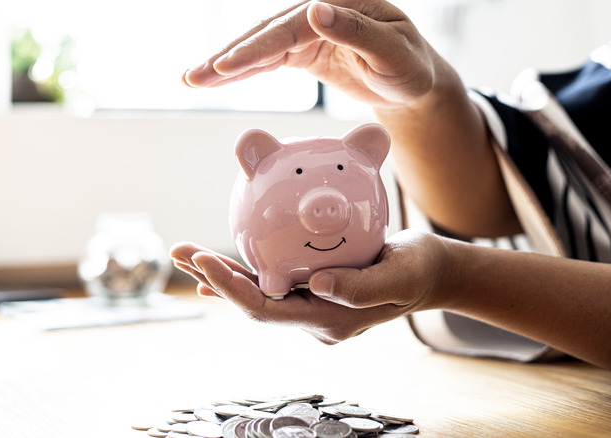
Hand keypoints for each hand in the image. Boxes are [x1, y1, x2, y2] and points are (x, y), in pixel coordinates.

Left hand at [169, 230, 457, 343]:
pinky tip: (214, 271)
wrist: (431, 275)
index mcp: (329, 321)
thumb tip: (317, 285)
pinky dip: (241, 276)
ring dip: (220, 274)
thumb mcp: (401, 274)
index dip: (231, 289)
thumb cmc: (420, 270)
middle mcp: (313, 319)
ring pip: (257, 292)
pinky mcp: (312, 291)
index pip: (267, 310)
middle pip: (252, 302)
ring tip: (185, 253)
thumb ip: (362, 286)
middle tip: (179, 250)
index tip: (203, 261)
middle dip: (213, 278)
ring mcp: (311, 307)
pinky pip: (270, 286)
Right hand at [182, 0, 439, 108]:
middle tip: (194, 76)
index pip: (290, 27)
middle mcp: (319, 11)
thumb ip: (356, 32)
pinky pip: (268, 61)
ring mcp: (308, 30)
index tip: (226, 66)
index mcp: (341, 3)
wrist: (413, 81)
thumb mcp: (394, 53)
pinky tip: (216, 80)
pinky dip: (243, 71)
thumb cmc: (410, 67)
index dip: (255, 48)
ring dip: (226, 64)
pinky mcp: (303, 49)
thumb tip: (316, 10)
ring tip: (191, 79)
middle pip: (265, 33)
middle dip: (228, 56)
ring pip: (260, 46)